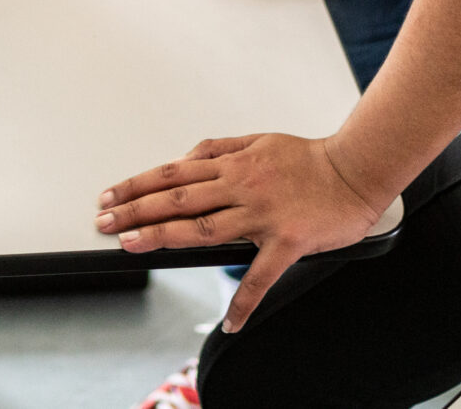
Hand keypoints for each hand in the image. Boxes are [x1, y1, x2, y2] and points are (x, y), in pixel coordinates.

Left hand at [95, 133, 387, 331]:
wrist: (356, 169)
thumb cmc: (308, 158)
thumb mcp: (257, 140)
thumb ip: (219, 148)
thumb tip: (185, 157)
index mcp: (232, 164)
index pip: (172, 174)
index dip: (136, 185)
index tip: (109, 196)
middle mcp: (241, 186)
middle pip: (177, 198)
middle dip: (135, 209)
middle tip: (103, 221)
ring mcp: (262, 214)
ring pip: (203, 227)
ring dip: (163, 235)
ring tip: (132, 245)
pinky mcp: (288, 241)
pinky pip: (261, 276)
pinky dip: (244, 301)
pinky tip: (230, 321)